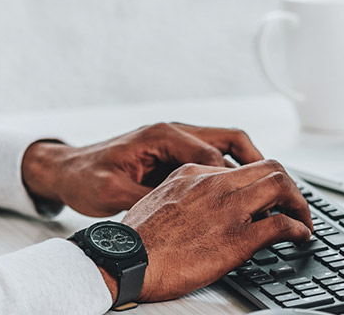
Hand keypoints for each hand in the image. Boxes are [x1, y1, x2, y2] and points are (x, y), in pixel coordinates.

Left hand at [21, 122, 265, 216]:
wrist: (65, 169)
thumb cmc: (86, 179)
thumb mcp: (113, 193)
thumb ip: (147, 197)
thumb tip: (179, 211)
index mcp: (163, 136)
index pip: (214, 153)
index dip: (237, 178)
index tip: (257, 201)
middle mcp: (174, 132)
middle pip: (230, 140)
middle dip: (258, 162)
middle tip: (278, 189)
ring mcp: (176, 141)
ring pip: (225, 147)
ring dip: (247, 167)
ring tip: (267, 194)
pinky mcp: (173, 154)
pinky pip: (212, 157)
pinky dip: (230, 173)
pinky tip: (238, 197)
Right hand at [124, 160, 313, 301]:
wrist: (127, 260)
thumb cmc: (136, 240)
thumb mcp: (158, 200)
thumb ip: (184, 197)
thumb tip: (201, 208)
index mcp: (193, 173)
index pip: (240, 167)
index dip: (260, 183)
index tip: (266, 199)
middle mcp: (214, 185)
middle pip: (269, 167)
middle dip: (289, 186)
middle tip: (294, 205)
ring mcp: (227, 209)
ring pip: (281, 186)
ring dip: (299, 204)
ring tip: (303, 220)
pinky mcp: (237, 239)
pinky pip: (280, 225)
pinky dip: (298, 229)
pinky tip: (300, 238)